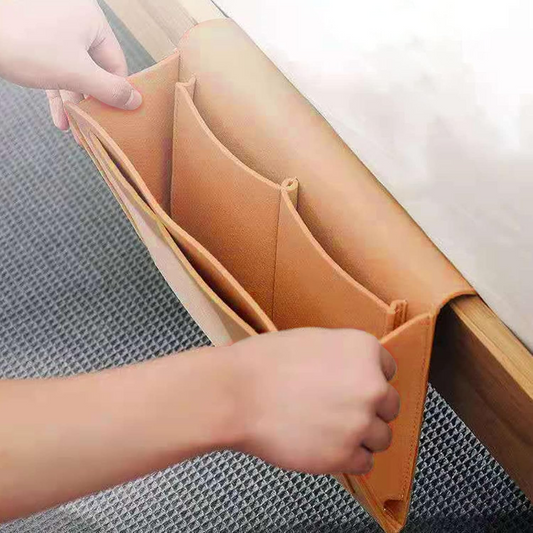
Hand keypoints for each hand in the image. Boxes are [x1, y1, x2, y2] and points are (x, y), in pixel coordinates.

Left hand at [0, 0, 141, 131]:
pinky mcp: (36, 42)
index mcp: (92, 22)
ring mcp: (54, 31)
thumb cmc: (26, 44)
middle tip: (96, 129)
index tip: (118, 118)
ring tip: (77, 130)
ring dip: (75, 104)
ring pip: (74, 73)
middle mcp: (76, 23)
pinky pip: (55, 70)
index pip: (116, 65)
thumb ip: (109, 90)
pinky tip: (61, 116)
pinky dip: (59, 93)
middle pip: (95, 71)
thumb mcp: (76, 73)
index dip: (118, 94)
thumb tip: (136, 101)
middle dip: (92, 104)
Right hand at [229, 328, 399, 474]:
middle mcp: (372, 385)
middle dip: (367, 409)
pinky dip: (347, 458)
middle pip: (389, 406)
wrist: (237, 393)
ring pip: (381, 438)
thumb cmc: (266, 364)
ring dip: (359, 436)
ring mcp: (360, 422)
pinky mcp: (344, 455)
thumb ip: (345, 358)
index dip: (366, 380)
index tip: (350, 387)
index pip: (388, 371)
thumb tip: (357, 375)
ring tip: (328, 430)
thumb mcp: (314, 342)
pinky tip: (323, 445)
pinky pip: (364, 462)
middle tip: (337, 410)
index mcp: (365, 350)